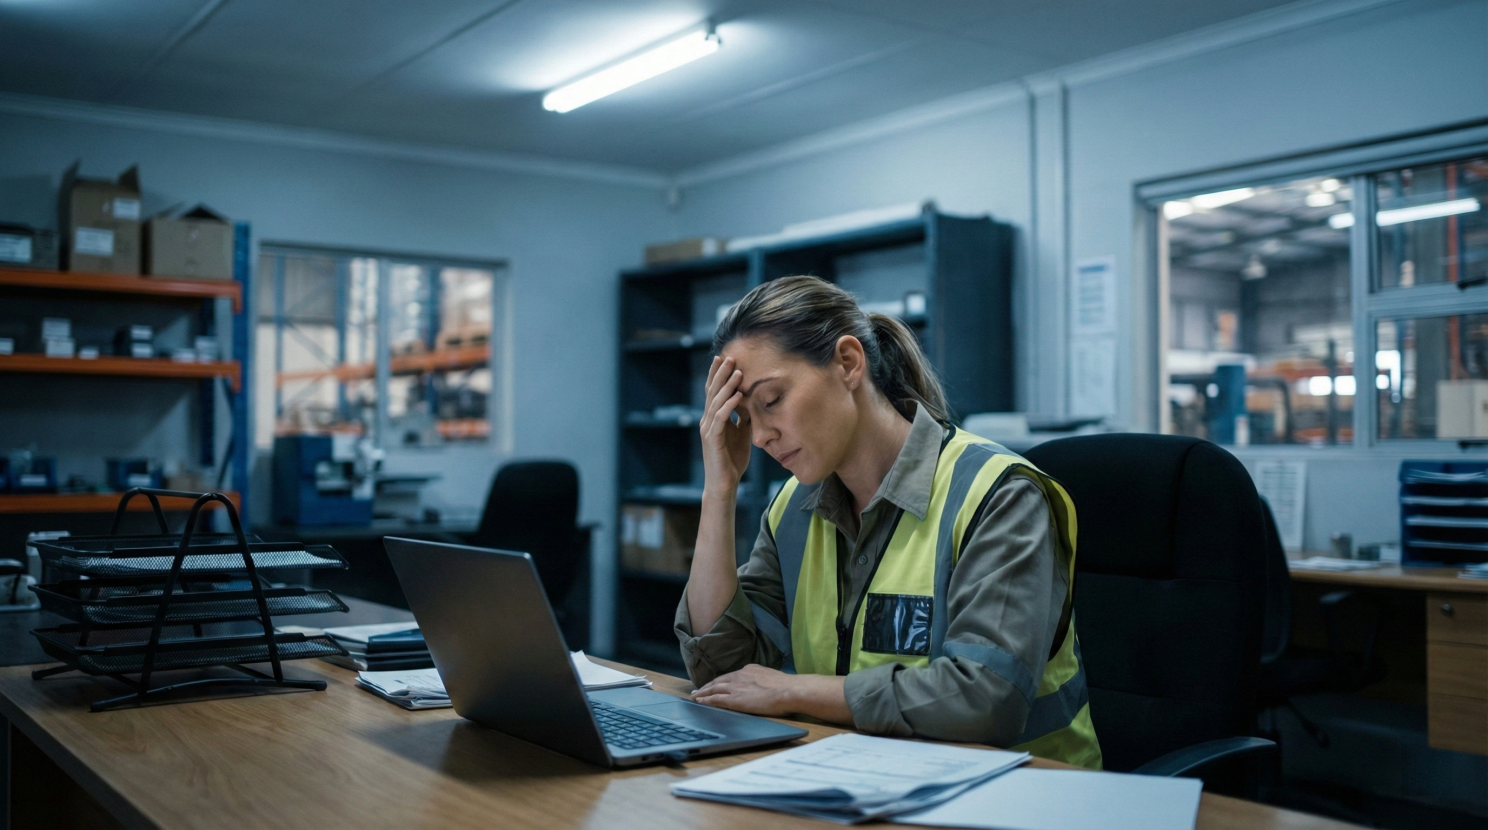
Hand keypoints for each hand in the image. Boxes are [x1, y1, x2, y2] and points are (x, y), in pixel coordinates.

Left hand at [691, 664, 800, 716]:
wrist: (787, 690)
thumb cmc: (785, 686)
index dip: (721, 681)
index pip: (730, 676)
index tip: (715, 684)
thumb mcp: (770, 676)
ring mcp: (736, 687)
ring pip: (714, 689)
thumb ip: (762, 679)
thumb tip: (762, 683)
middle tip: (698, 690)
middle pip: (719, 681)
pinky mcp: (734, 699)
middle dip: (707, 685)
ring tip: (695, 696)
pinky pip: (716, 699)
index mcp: (749, 670)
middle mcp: (740, 676)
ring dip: (703, 692)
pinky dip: (707, 700)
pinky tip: (700, 701)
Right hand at [699, 355, 751, 492]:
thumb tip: (750, 401)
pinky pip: (721, 418)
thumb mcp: (741, 434)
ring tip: (737, 372)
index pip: (714, 392)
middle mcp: (707, 421)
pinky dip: (730, 405)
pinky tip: (738, 395)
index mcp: (713, 419)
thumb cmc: (732, 461)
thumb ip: (743, 418)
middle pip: (712, 392)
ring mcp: (708, 429)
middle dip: (721, 374)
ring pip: (716, 402)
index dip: (718, 375)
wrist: (724, 484)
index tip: (725, 358)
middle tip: (729, 357)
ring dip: (727, 386)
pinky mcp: (712, 439)